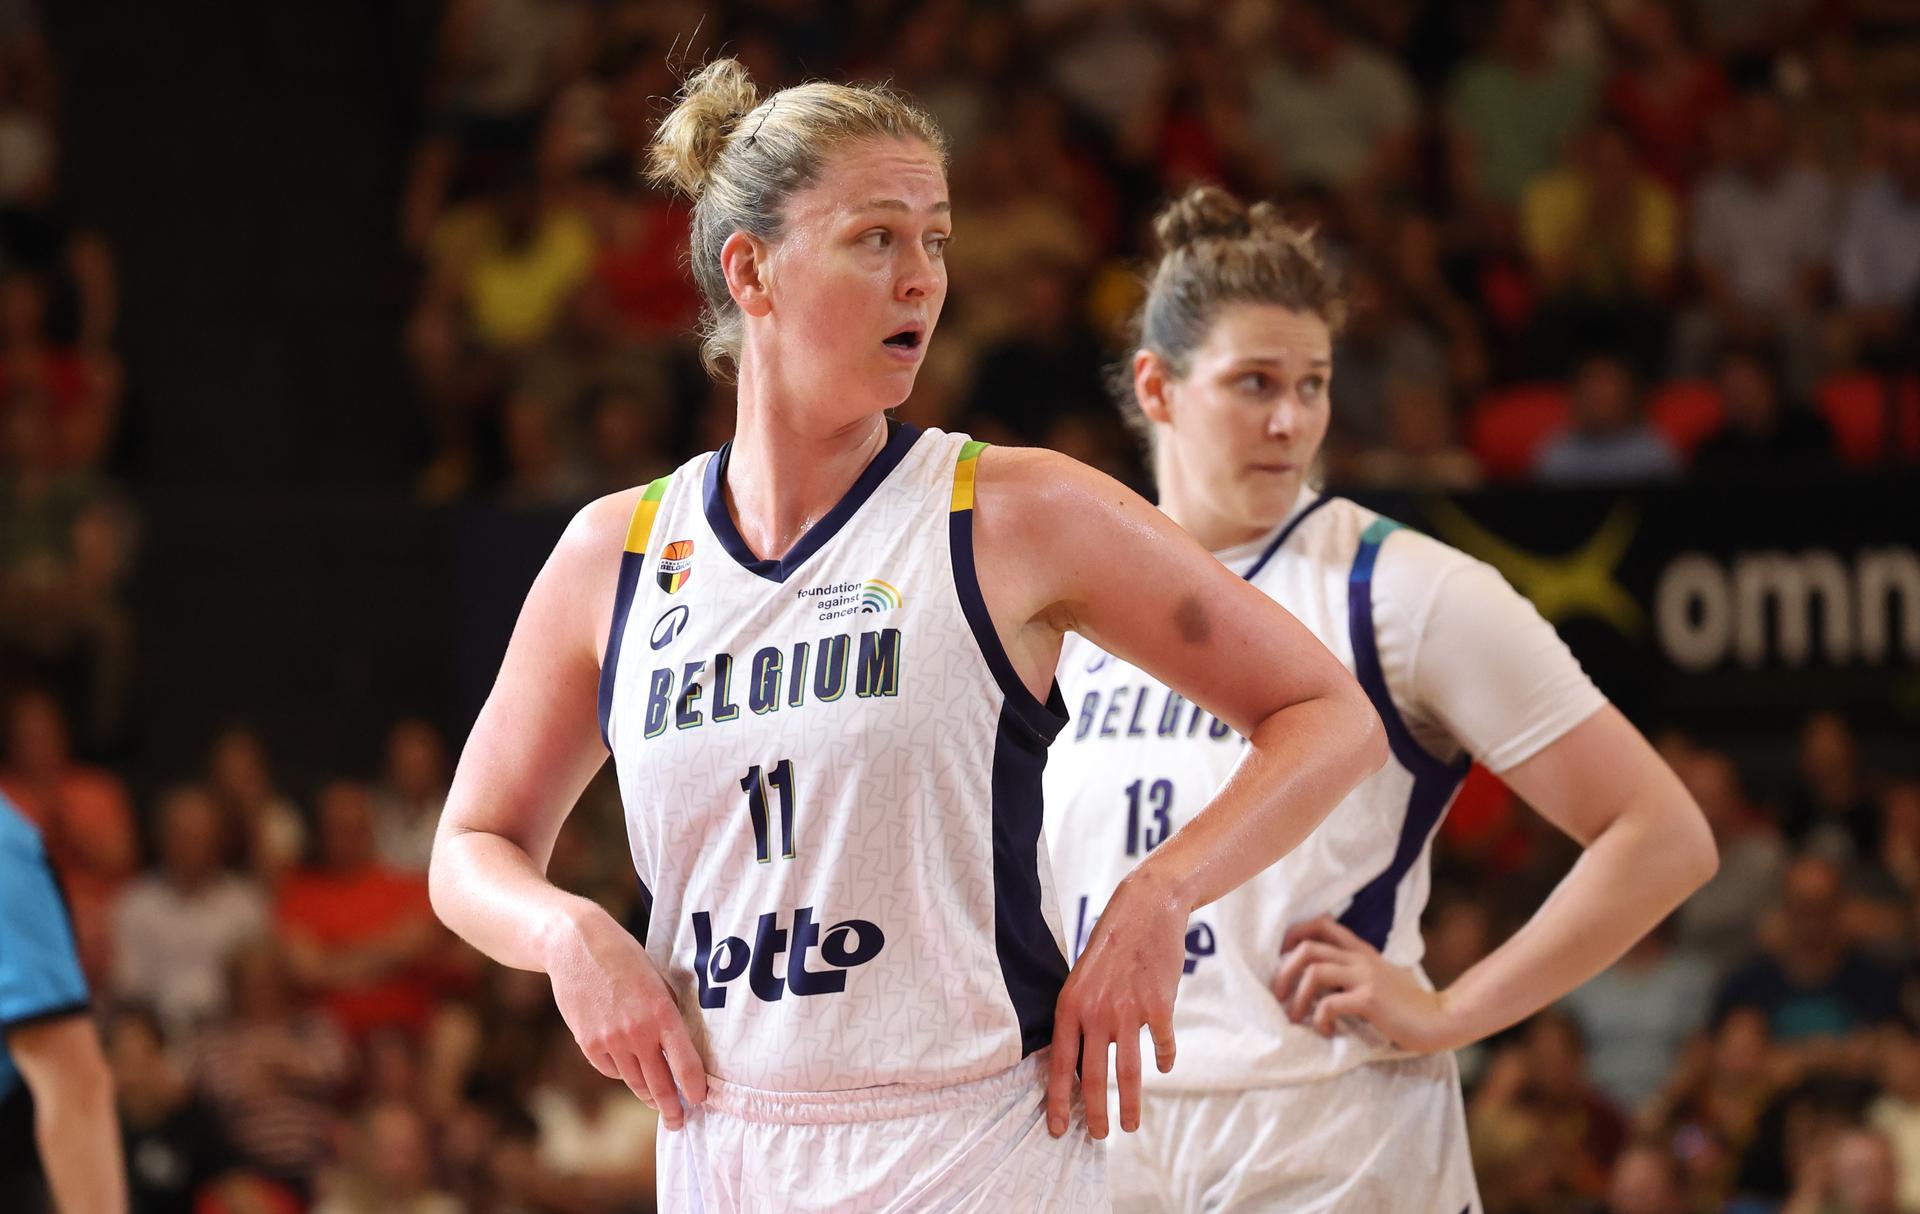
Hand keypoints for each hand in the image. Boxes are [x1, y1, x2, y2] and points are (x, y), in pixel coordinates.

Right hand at [545, 904, 706, 1129]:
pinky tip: (630, 1072)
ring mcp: (610, 1041)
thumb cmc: (625, 958)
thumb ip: (668, 1014)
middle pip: (660, 1084)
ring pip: (635, 1082)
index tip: (702, 1100)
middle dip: (672, 1108)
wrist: (576, 946)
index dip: (695, 1088)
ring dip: (648, 1096)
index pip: (686, 1064)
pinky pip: (612, 1070)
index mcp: (662, 1014)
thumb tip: (680, 1047)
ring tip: (659, 1104)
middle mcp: (637, 1033)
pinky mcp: (588, 1044)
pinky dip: (622, 1073)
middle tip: (679, 1122)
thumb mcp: (658, 980)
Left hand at [1046, 868, 1187, 1139]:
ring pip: (1127, 1073)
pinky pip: (1161, 1047)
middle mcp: (1096, 1012)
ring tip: (1130, 1125)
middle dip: (1095, 1114)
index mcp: (1070, 1006)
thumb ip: (1080, 1017)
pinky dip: (1163, 1060)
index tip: (1057, 1129)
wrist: (1145, 909)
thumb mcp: (1081, 978)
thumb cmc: (1110, 946)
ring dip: (1128, 1105)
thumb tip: (1080, 1063)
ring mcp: (1128, 1011)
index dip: (1057, 1100)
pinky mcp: (1159, 1007)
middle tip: (1098, 1137)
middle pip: (1094, 1078)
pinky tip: (1163, 1067)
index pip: (1059, 1064)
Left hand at [1271, 916, 1460, 1051]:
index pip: (1322, 924)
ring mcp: (1366, 977)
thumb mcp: (1380, 978)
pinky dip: (1319, 1019)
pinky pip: (1329, 1003)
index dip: (1294, 935)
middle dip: (1284, 971)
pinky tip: (1327, 1031)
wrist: (1441, 1020)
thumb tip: (1317, 979)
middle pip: (1308, 946)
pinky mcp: (1370, 1000)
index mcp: (1362, 951)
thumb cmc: (1408, 1006)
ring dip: (1297, 996)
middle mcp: (1361, 959)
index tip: (1281, 957)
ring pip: (1314, 971)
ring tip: (1296, 1018)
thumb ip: (1354, 972)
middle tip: (1279, 996)